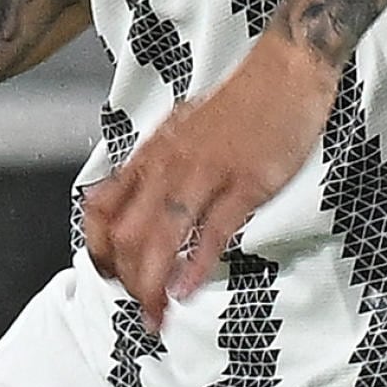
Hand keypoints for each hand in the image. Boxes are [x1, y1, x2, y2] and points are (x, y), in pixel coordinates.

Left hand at [81, 37, 338, 328]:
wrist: (286, 70)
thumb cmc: (239, 103)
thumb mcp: (181, 131)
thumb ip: (154, 167)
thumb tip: (122, 201)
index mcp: (153, 155)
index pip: (103, 210)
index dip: (100, 250)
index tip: (109, 277)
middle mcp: (170, 166)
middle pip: (128, 234)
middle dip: (128, 279)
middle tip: (140, 308)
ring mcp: (206, 175)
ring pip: (163, 237)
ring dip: (153, 284)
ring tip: (155, 316)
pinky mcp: (245, 183)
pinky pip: (212, 230)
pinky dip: (196, 265)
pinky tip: (187, 290)